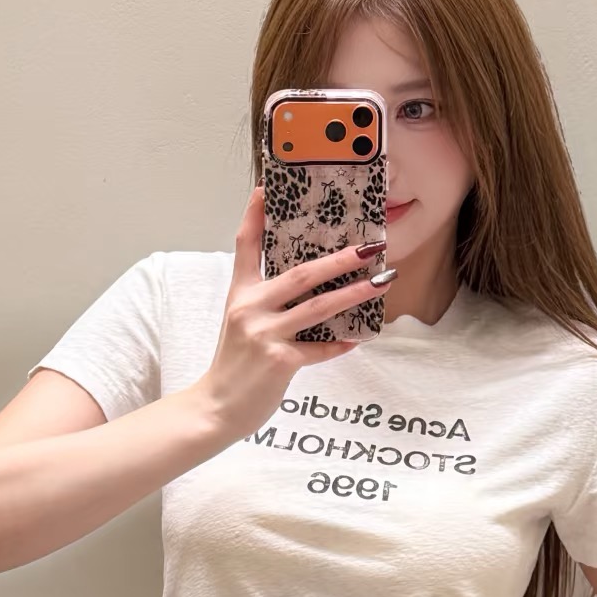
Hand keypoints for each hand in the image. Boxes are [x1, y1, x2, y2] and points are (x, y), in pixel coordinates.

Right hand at [194, 184, 387, 439]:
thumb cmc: (234, 366)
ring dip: (354, 293)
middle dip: (340, 258)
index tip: (267, 188)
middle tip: (370, 246)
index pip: (245, 245)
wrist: (215, 408)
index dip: (255, 215)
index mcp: (240, 294)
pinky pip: (319, 348)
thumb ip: (266, 303)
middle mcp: (250, 308)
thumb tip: (308, 288)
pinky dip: (339, 345)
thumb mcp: (241, 325)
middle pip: (301, 273)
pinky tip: (358, 339)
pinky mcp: (278, 361)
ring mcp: (264, 334)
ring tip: (381, 281)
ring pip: (318, 307)